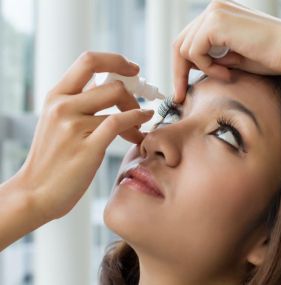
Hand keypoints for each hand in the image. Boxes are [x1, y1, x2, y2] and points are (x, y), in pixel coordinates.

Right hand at [19, 52, 153, 221]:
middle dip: (132, 93)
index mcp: (56, 96)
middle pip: (111, 83)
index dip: (115, 60)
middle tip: (139, 105)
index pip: (89, 61)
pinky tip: (142, 126)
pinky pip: (119, 123)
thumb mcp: (57, 122)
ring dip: (137, 113)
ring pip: (118, 104)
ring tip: (140, 127)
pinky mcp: (87, 147)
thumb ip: (79, 101)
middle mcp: (62, 106)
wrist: (36, 193)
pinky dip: (137, 120)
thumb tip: (105, 85)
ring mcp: (73, 126)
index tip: (133, 69)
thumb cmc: (51, 159)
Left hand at [173, 0, 280, 102]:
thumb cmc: (266, 57)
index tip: (179, 90)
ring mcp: (214, 12)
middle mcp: (213, 9)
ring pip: (183, 49)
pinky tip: (227, 72)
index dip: (180, 68)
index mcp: (216, 16)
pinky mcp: (216, 21)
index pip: (186, 41)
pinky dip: (208, 67)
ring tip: (226, 74)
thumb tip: (188, 66)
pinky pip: (194, 52)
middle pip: (179, 45)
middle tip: (180, 95)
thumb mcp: (229, 58)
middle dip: (178, 73)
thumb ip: (208, 57)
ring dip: (202, 69)